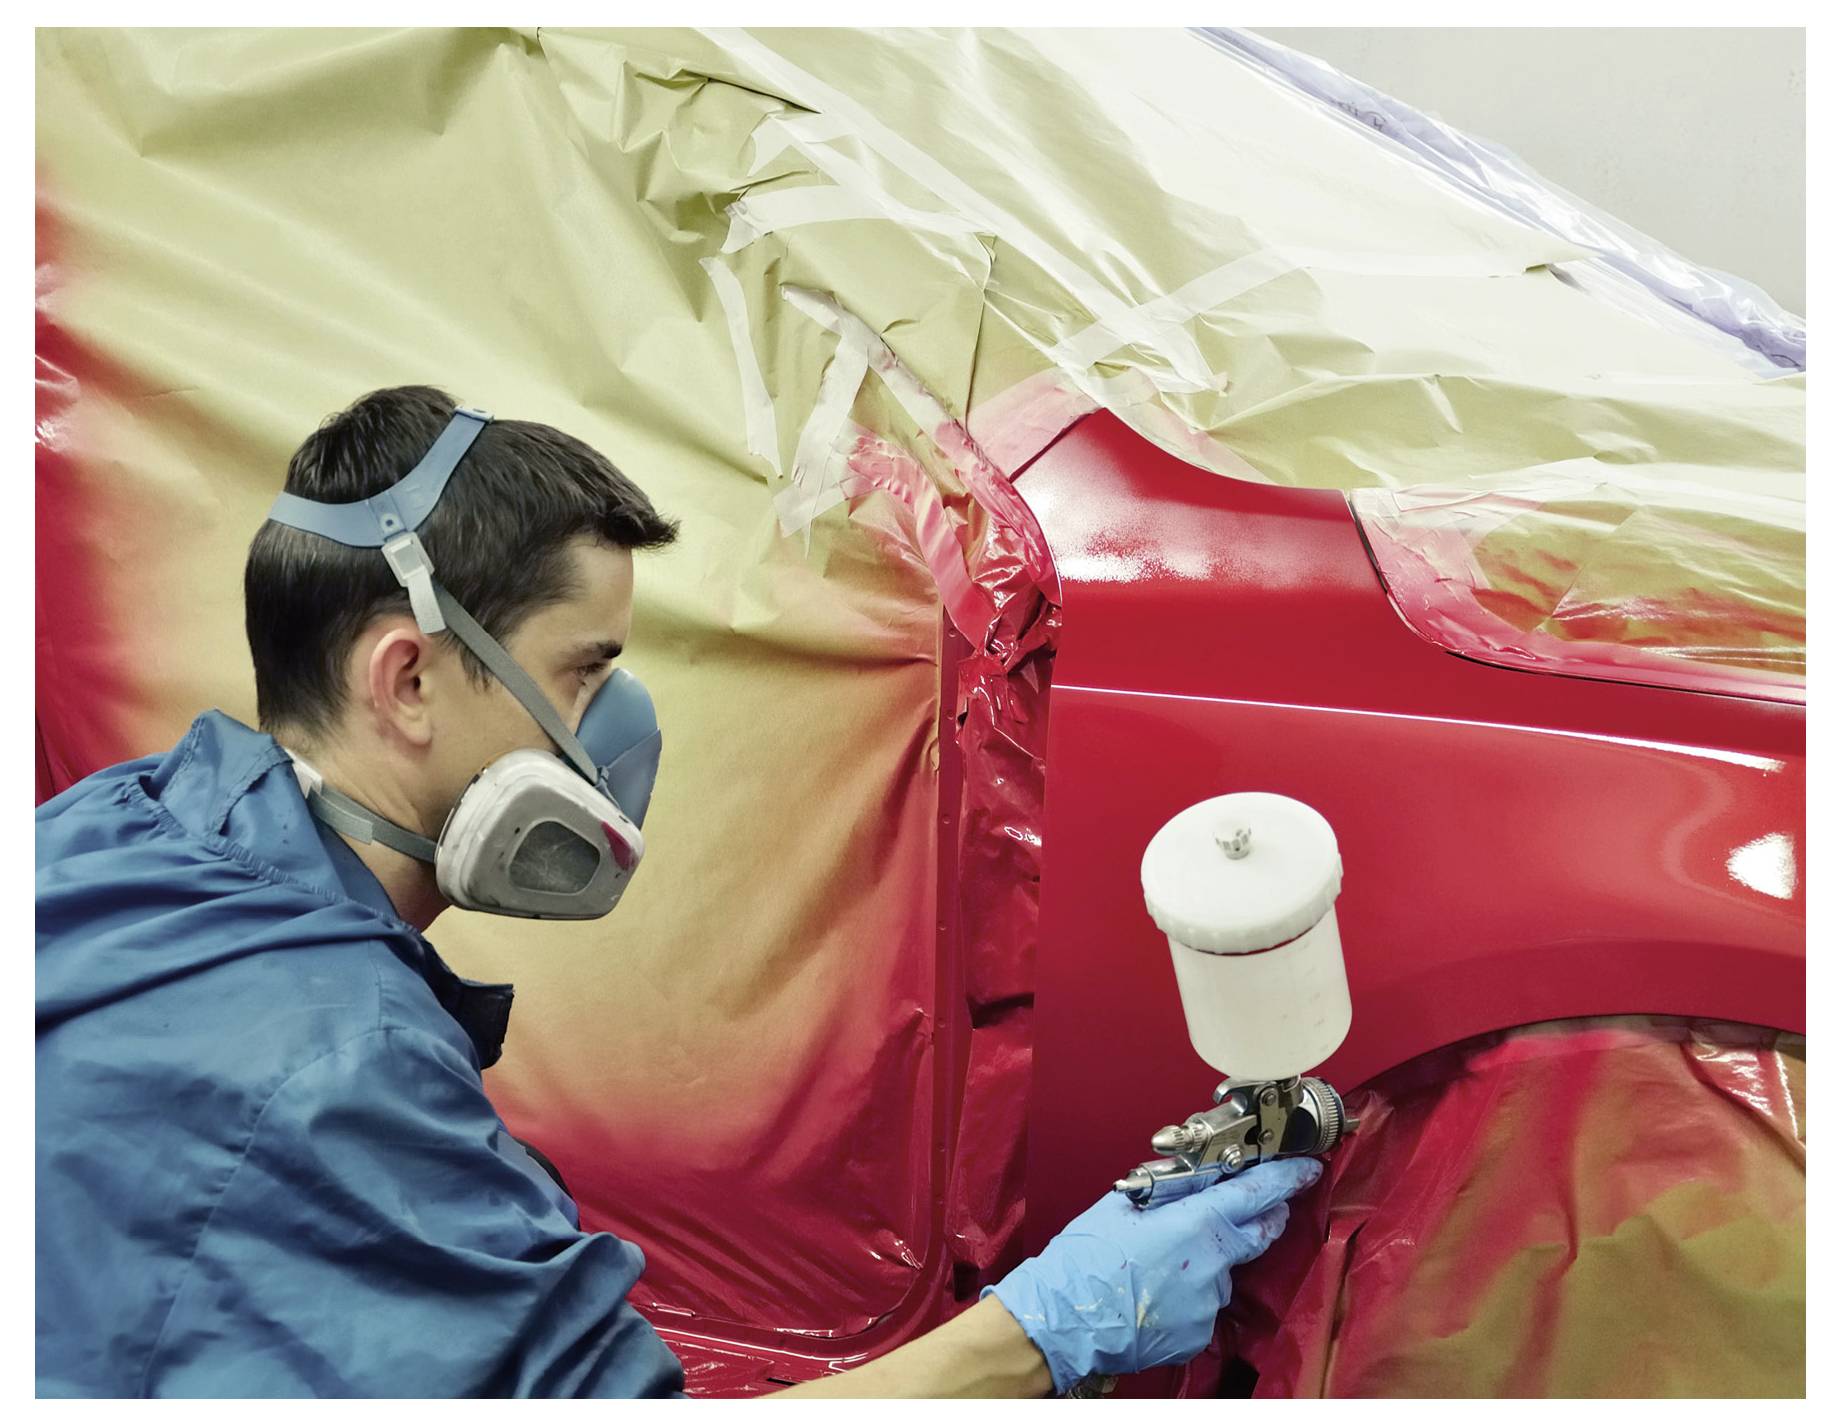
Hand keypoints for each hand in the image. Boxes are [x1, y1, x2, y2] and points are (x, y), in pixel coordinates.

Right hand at [982, 1158, 1321, 1394]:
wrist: (1064, 1320)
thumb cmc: (1085, 1261)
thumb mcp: (1124, 1204)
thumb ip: (1169, 1189)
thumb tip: (1196, 1177)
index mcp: (1195, 1225)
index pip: (1255, 1194)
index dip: (1286, 1179)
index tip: (1306, 1169)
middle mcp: (1212, 1265)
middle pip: (1257, 1234)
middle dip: (1263, 1216)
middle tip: (1255, 1204)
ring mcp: (1208, 1303)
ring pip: (1222, 1270)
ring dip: (1206, 1259)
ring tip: (1159, 1261)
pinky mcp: (1199, 1333)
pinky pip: (1204, 1302)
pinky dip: (1189, 1291)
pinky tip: (1157, 1288)